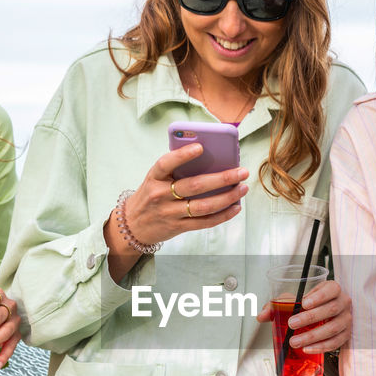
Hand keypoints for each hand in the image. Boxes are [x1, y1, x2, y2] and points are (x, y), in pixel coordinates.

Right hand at [116, 143, 249, 249]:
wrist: (133, 225)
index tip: (201, 147)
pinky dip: (222, 215)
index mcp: (154, 178)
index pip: (166, 164)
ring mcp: (170, 213)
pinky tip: (235, 207)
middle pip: (194, 186)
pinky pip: (204, 222)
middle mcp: (161, 195)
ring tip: (242, 188)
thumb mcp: (154, 179)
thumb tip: (208, 159)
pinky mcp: (178, 227)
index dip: (182, 156)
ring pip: (203, 206)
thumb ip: (174, 170)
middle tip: (241, 172)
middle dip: (221, 178)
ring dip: (227, 197)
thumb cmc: (150, 195)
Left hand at [257, 279, 351, 352]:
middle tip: (292, 324)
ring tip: (295, 341)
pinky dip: (320, 347)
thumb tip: (262, 315)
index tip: (304, 303)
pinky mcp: (346, 335)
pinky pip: (335, 343)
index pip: (332, 289)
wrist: (326, 316)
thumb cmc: (311, 306)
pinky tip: (307, 349)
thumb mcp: (296, 301)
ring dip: (313, 336)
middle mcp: (343, 303)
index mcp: (333, 289)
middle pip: (331, 309)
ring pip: (333, 328)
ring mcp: (346, 320)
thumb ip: (277, 305)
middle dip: (310, 318)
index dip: (319, 296)